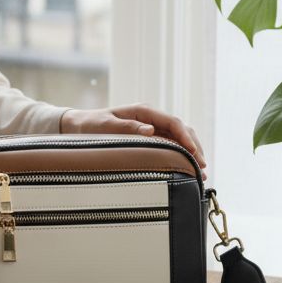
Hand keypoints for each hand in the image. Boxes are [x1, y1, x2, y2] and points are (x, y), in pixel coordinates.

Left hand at [60, 104, 206, 178]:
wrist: (79, 125)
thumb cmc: (91, 125)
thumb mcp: (106, 126)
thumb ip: (128, 127)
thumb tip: (150, 130)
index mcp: (143, 111)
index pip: (173, 122)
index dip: (186, 138)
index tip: (195, 154)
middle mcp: (150, 118)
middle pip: (180, 130)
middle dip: (194, 147)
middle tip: (202, 167)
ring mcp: (150, 126)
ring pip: (178, 138)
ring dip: (190, 152)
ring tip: (200, 171)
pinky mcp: (148, 136)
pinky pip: (169, 144)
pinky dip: (180, 154)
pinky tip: (186, 166)